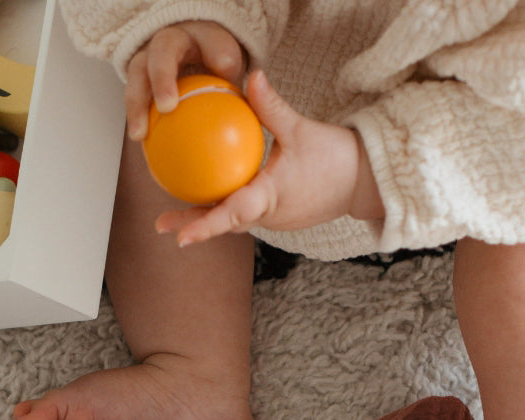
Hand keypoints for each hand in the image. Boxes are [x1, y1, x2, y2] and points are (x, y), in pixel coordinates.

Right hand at [124, 21, 246, 139]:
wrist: (191, 64)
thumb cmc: (216, 73)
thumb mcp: (235, 77)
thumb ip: (246, 87)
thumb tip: (258, 95)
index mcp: (201, 35)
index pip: (211, 38)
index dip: (216, 50)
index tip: (225, 69)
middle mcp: (171, 40)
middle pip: (163, 50)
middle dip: (163, 76)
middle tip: (168, 106)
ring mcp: (149, 57)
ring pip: (137, 73)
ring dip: (137, 103)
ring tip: (139, 133)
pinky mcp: (137, 78)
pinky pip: (133, 97)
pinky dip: (135, 118)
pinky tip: (140, 141)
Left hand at [155, 70, 384, 246]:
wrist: (364, 182)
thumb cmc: (336, 157)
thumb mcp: (300, 129)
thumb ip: (271, 107)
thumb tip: (251, 76)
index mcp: (270, 199)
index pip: (232, 215)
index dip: (205, 227)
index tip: (181, 237)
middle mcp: (268, 216)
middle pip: (224, 224)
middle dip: (192, 225)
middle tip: (161, 225)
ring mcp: (274, 221)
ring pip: (235, 220)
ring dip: (208, 218)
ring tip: (177, 215)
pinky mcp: (279, 218)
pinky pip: (248, 214)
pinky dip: (229, 208)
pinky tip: (213, 196)